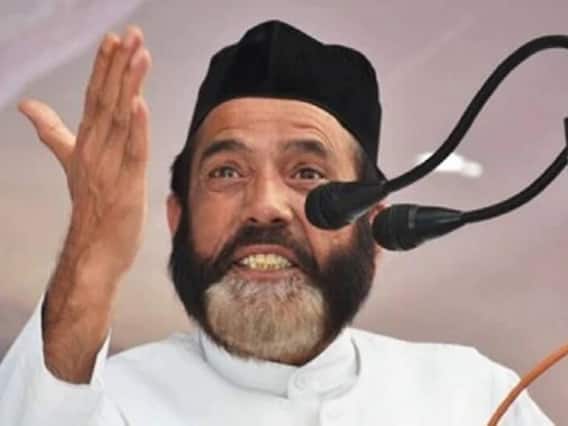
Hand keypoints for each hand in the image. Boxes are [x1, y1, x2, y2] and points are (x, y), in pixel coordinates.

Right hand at [20, 26, 151, 287]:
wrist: (93, 250)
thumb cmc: (90, 205)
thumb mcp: (71, 162)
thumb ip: (52, 131)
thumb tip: (26, 105)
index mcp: (86, 142)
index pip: (94, 97)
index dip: (104, 67)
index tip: (114, 39)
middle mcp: (95, 149)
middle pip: (106, 100)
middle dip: (118, 66)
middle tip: (131, 35)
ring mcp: (109, 167)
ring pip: (120, 119)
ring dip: (130, 86)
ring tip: (139, 55)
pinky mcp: (126, 185)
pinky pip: (132, 152)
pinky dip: (136, 128)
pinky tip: (140, 103)